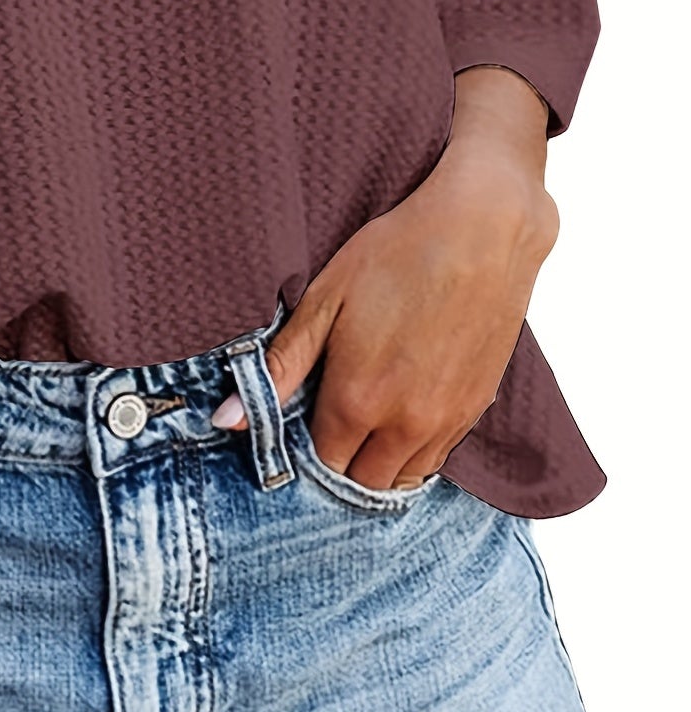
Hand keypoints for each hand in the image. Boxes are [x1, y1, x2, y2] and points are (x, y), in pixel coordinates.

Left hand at [212, 67, 558, 489]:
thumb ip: (278, 367)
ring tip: (364, 420)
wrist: (483, 230)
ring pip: (403, 478)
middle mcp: (405, 425)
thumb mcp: (324, 300)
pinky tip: (402, 410)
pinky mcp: (477, 408)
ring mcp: (447, 421)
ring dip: (379, 464)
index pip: (320, 463)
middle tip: (328, 419)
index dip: (302, 447)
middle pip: (362, 481)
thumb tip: (227, 420)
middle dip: (340, 462)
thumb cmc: (397, 254)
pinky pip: (439, 458)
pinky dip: (415, 450)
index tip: (297, 419)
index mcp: (357, 400)